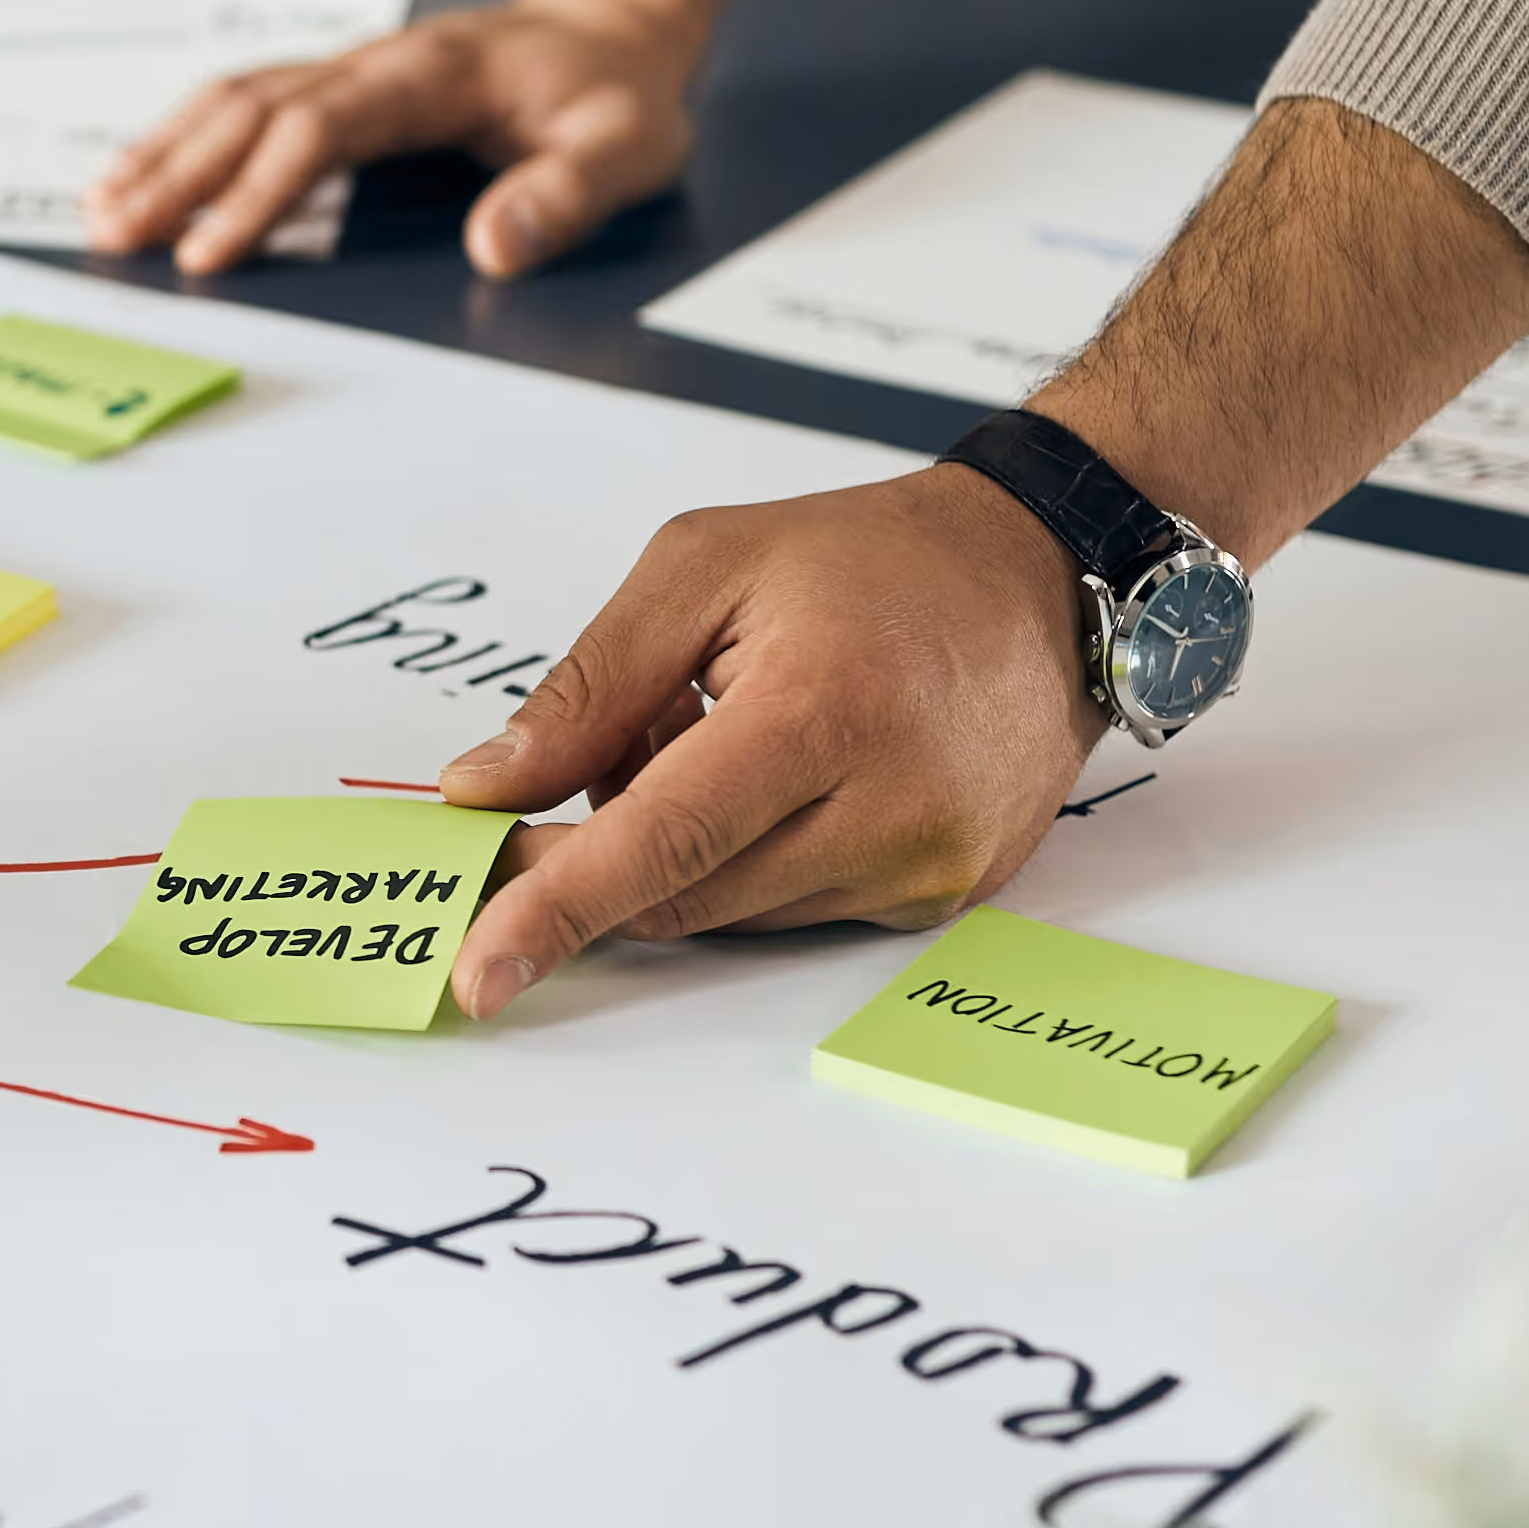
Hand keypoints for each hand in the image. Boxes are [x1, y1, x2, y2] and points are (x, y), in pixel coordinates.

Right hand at [85, 0, 702, 278]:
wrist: (610, 26)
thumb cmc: (615, 95)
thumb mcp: (625, 149)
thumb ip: (564, 196)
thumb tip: (492, 249)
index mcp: (425, 75)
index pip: (317, 128)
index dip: (256, 192)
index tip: (206, 255)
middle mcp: (369, 62)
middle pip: (249, 107)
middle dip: (176, 171)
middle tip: (112, 235)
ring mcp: (348, 69)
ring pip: (233, 98)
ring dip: (165, 150)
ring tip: (102, 210)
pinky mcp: (339, 86)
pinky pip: (246, 103)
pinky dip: (186, 138)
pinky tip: (149, 177)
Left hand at [438, 463, 1099, 1015]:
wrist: (1049, 575)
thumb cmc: (876, 557)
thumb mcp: (706, 566)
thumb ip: (590, 685)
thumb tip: (487, 788)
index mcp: (819, 715)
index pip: (663, 841)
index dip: (560, 908)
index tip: (479, 971)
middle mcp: (887, 813)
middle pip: (683, 894)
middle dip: (606, 850)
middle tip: (610, 751)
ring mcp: (926, 868)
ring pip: (731, 912)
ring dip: (686, 850)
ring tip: (723, 731)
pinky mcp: (944, 897)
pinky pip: (795, 911)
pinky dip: (751, 860)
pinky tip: (782, 775)